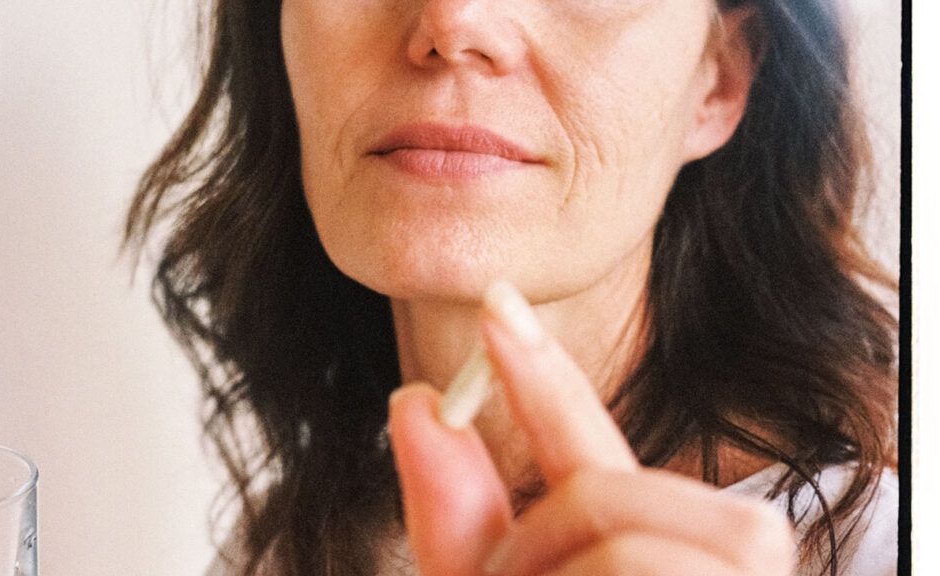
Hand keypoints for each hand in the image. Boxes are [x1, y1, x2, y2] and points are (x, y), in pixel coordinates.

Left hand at [388, 282, 795, 575]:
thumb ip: (457, 518)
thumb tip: (412, 400)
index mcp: (656, 554)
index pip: (591, 456)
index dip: (539, 379)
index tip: (496, 303)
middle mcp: (715, 556)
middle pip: (596, 487)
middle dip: (522, 548)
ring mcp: (739, 570)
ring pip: (604, 512)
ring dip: (538, 575)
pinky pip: (625, 559)